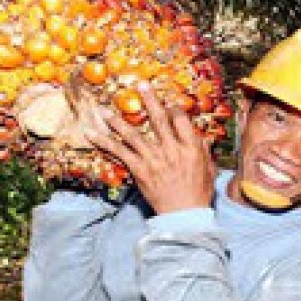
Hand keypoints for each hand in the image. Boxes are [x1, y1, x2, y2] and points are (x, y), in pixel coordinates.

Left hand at [84, 82, 215, 213]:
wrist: (184, 216)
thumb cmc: (199, 194)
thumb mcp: (208, 170)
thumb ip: (204, 152)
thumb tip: (203, 138)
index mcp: (190, 148)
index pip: (180, 120)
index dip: (174, 110)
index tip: (170, 105)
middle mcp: (171, 149)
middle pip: (158, 119)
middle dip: (149, 100)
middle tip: (140, 85)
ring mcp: (153, 158)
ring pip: (133, 134)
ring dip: (117, 120)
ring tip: (104, 110)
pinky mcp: (139, 169)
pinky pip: (120, 152)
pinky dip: (105, 142)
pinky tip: (92, 134)